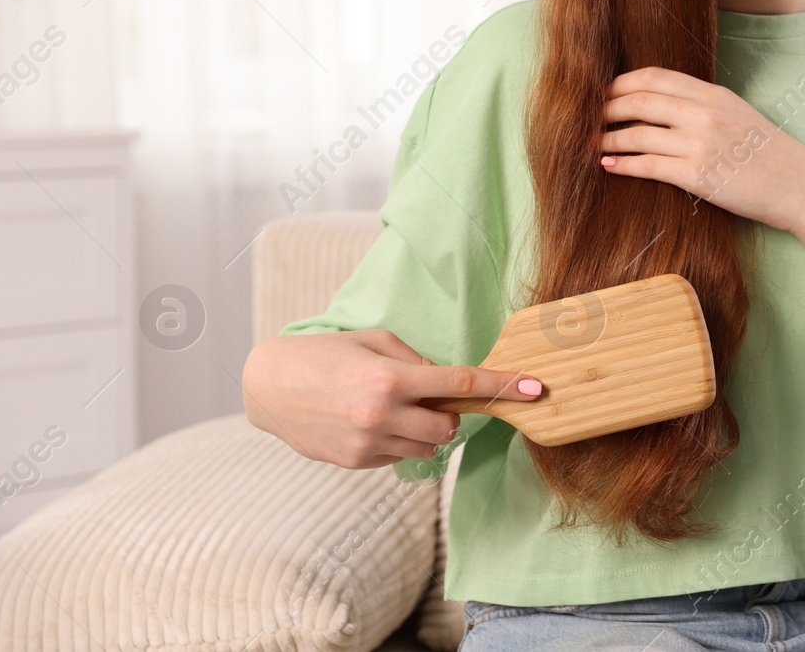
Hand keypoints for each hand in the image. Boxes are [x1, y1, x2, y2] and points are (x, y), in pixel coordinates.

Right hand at [241, 329, 541, 469]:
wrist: (269, 386)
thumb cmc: (326, 354)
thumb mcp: (375, 342)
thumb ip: (417, 361)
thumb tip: (447, 383)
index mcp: (391, 378)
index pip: (462, 386)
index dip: (503, 387)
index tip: (535, 389)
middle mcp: (382, 415)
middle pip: (449, 427)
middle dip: (448, 415)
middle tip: (425, 396)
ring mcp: (368, 444)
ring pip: (427, 447)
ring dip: (424, 429)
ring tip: (392, 407)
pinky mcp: (355, 463)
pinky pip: (398, 457)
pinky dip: (397, 441)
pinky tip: (370, 422)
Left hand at [599, 66, 804, 233]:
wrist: (799, 186)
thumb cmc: (769, 154)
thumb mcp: (739, 114)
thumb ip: (703, 105)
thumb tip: (664, 105)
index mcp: (713, 94)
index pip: (654, 77)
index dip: (620, 82)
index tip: (603, 92)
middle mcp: (704, 113)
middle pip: (638, 101)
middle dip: (605, 108)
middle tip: (587, 116)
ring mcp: (700, 144)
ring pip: (636, 134)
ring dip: (607, 138)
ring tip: (591, 143)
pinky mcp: (697, 176)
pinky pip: (647, 166)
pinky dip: (622, 164)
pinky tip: (608, 165)